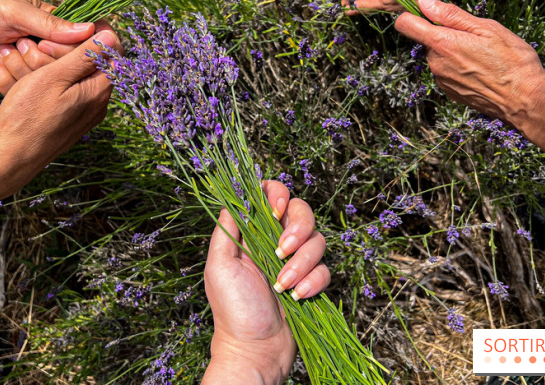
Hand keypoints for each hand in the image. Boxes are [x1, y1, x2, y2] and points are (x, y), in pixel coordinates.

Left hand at [0, 0, 95, 73]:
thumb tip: (89, 30)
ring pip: (40, 82)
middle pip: (59, 67)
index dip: (64, 50)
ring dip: (18, 68)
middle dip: (37, 59)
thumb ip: (51, 24)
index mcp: (50, 25)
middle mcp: (42, 47)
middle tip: (17, 44)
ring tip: (0, 49)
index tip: (44, 44)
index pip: (75, 45)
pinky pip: (19, 91)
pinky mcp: (9, 80)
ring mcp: (26, 66)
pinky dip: (6, 80)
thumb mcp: (16, 12)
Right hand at [0, 29, 121, 217]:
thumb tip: (110, 35)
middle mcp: (96, 104)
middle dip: (63, 47)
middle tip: (36, 42)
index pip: (112, 53)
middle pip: (90, 64)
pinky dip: (38, 79)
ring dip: (44, 61)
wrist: (11, 158)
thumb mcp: (56, 77)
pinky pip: (57, 93)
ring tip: (17, 52)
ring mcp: (81, 114)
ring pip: (69, 77)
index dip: (97, 33)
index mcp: (98, 91)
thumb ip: (85, 56)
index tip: (76, 23)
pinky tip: (12, 72)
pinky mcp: (65, 121)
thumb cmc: (30, 115)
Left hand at [202, 181, 329, 384]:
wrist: (254, 351)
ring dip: (302, 263)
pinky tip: (297, 297)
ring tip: (283, 285)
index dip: (278, 195)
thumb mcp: (219, 266)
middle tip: (282, 251)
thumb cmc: (232, 310)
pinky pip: (325, 269)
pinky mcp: (312, 281)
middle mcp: (275, 241)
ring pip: (317, 240)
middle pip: (302, 211)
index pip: (270, 196)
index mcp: (252, 233)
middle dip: (298, 228)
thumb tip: (234, 196)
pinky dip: (313, 282)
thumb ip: (226, 230)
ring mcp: (295, 261)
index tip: (275, 211)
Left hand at [395, 0, 544, 124]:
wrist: (525, 101)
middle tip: (473, 36)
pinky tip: (480, 70)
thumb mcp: (486, 28)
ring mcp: (441, 80)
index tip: (429, 12)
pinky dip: (458, 67)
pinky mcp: (449, 92)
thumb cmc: (512, 61)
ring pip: (438, 56)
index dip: (413, 14)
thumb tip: (424, 2)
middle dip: (444, 34)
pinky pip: (446, 72)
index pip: (405, 24)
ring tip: (482, 55)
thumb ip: (450, 15)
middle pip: (426, 40)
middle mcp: (435, 63)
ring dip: (452, 51)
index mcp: (442, 43)